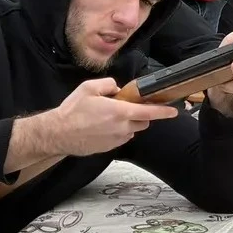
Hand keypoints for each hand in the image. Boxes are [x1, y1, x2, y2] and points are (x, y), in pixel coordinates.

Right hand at [34, 78, 175, 157]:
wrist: (58, 134)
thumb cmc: (72, 111)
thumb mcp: (89, 88)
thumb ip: (109, 84)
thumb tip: (118, 89)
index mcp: (120, 112)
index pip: (149, 112)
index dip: (164, 111)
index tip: (174, 110)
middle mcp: (122, 127)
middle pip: (143, 121)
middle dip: (140, 114)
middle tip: (125, 107)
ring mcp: (116, 140)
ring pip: (132, 130)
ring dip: (128, 123)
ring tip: (109, 117)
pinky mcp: (109, 148)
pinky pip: (121, 138)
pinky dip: (118, 132)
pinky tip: (102, 127)